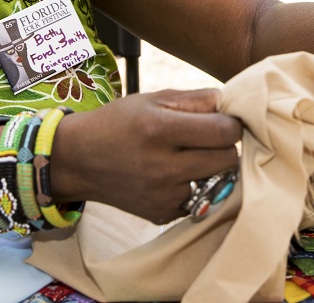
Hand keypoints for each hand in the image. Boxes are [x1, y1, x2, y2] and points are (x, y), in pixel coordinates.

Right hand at [49, 87, 241, 223]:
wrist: (80, 160)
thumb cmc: (120, 122)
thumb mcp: (153, 99)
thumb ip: (197, 99)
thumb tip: (234, 103)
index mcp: (159, 129)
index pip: (224, 131)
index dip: (231, 123)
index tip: (224, 120)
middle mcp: (161, 166)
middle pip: (227, 158)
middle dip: (225, 145)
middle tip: (208, 138)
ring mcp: (163, 195)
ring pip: (217, 180)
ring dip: (211, 167)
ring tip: (190, 155)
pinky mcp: (162, 214)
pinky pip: (199, 199)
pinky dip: (195, 186)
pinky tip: (174, 174)